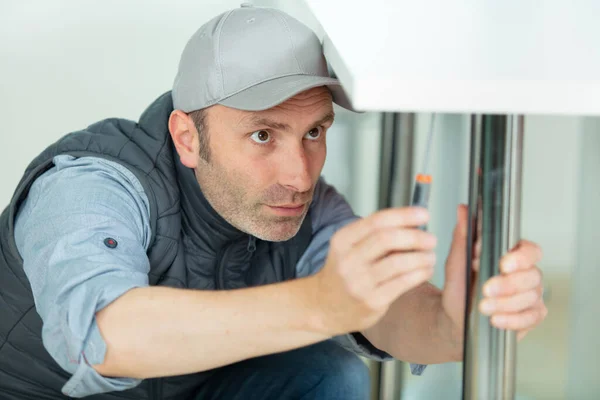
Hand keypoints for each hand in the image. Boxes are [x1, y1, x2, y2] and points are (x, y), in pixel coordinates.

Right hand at [312, 207, 436, 335]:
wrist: (324, 307)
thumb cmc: (344, 273)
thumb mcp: (349, 248)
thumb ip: (375, 235)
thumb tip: (412, 223)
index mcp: (342, 240)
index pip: (376, 221)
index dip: (404, 215)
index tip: (424, 214)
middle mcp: (347, 260)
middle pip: (387, 239)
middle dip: (415, 236)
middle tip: (431, 239)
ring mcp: (358, 283)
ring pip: (397, 263)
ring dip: (421, 257)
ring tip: (431, 256)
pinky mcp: (371, 302)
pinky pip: (402, 283)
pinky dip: (419, 274)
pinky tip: (426, 271)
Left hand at [441, 205, 546, 350]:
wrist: (454, 315)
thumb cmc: (460, 286)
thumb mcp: (457, 261)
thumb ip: (463, 236)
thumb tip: (463, 210)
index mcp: (512, 255)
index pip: (530, 250)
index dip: (521, 257)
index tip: (503, 263)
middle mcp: (526, 274)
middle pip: (532, 276)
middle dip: (508, 284)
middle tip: (486, 289)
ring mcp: (532, 295)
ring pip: (531, 297)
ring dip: (506, 303)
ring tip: (483, 307)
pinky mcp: (531, 315)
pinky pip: (531, 317)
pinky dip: (513, 320)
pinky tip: (496, 319)